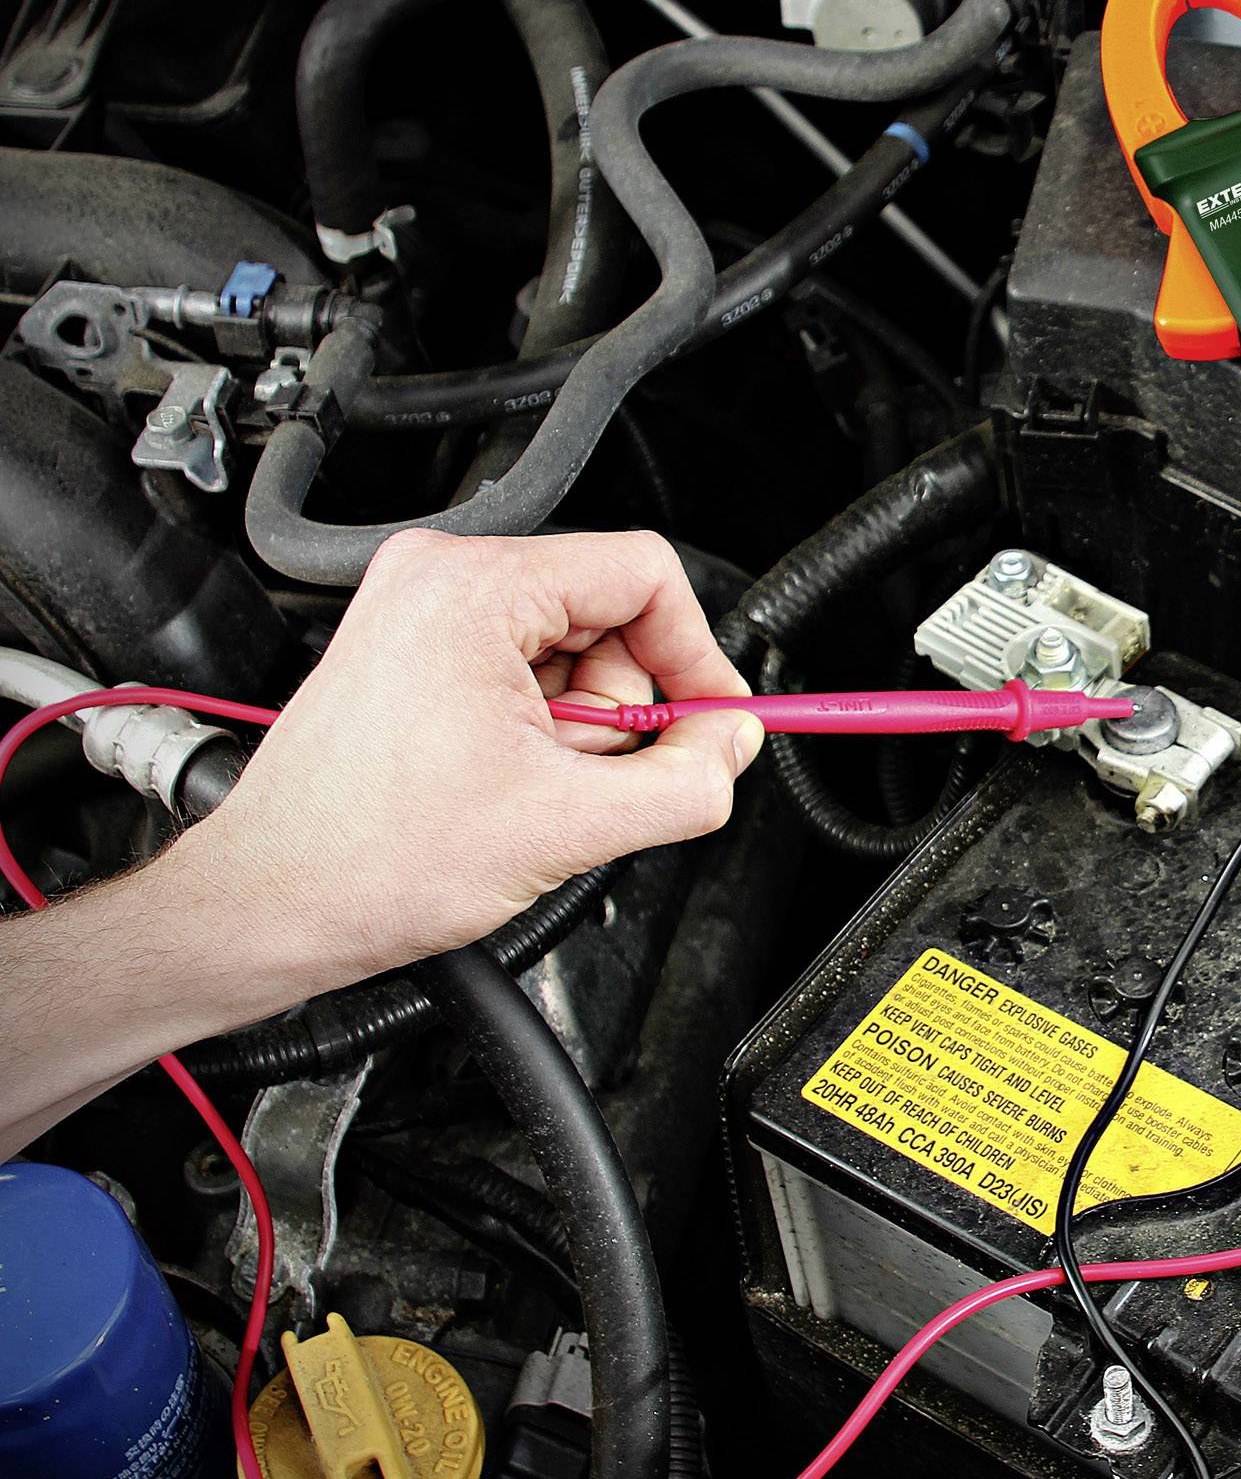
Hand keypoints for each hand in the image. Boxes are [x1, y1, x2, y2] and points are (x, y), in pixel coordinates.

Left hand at [181, 528, 763, 1007]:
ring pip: (571, 650)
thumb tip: (732, 747)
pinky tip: (507, 783)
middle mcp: (438, 581)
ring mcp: (419, 614)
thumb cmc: (370, 859)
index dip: (696, 655)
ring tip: (533, 788)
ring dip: (580, 729)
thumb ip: (686, 782)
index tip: (710, 721)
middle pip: (609, 614)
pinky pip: (524, 672)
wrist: (271, 904)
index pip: (643, 574)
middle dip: (622, 707)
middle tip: (593, 776)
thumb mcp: (569, 826)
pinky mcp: (413, 652)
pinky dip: (539, 732)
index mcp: (471, 590)